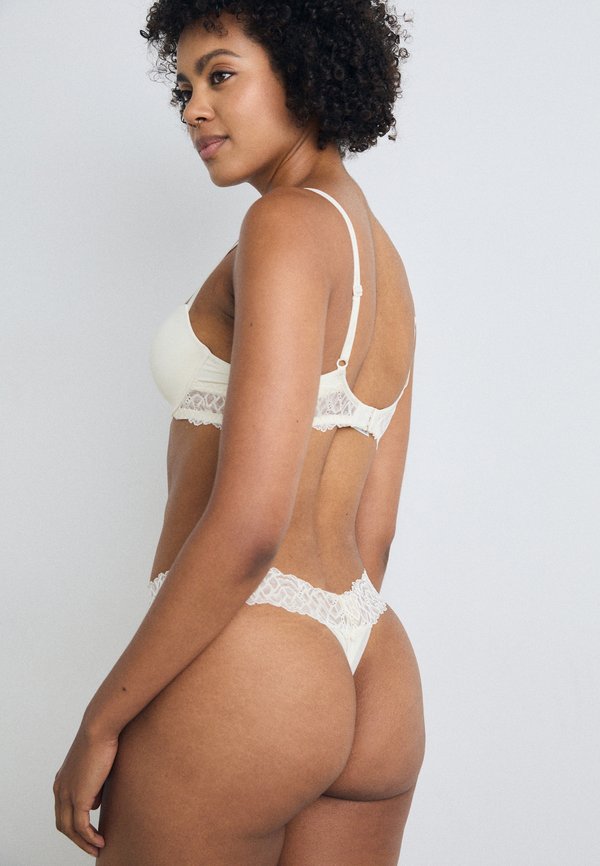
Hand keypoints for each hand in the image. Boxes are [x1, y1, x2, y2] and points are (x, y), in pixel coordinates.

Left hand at [53, 721, 118, 856]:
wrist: (99, 728)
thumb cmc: (101, 740)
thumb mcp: (95, 767)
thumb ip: (93, 785)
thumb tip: (95, 803)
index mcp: (62, 781)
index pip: (63, 810)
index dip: (74, 824)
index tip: (88, 832)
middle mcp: (60, 789)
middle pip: (62, 823)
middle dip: (77, 839)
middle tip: (92, 846)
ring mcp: (66, 794)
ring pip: (69, 829)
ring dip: (83, 842)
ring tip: (97, 848)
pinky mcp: (78, 797)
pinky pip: (81, 826)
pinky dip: (89, 837)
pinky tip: (99, 841)